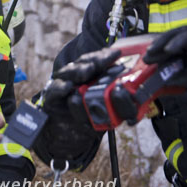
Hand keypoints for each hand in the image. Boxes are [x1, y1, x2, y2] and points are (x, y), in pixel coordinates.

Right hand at [32, 48, 119, 169]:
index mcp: (90, 74)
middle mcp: (75, 76)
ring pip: (68, 73)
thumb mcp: (106, 107)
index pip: (97, 60)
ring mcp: (62, 84)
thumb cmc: (89, 115)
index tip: (117, 54)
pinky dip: (60, 88)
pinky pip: (55, 90)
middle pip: (83, 63)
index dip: (105, 56)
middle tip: (99, 63)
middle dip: (92, 61)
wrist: (68, 132)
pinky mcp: (51, 96)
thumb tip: (135, 95)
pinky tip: (68, 87)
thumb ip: (115, 100)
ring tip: (85, 72)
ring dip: (77, 71)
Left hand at [143, 26, 186, 119]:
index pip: (184, 37)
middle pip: (183, 32)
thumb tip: (162, 76)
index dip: (166, 44)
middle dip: (162, 43)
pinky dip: (180, 42)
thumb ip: (183, 75)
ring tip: (153, 53)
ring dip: (166, 42)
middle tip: (148, 55)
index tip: (151, 56)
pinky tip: (168, 50)